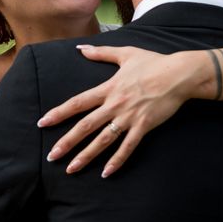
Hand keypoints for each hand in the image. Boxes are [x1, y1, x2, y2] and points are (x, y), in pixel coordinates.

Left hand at [37, 45, 200, 177]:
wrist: (179, 74)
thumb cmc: (154, 62)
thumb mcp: (126, 54)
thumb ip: (101, 53)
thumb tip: (81, 48)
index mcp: (109, 88)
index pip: (78, 103)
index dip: (59, 113)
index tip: (43, 123)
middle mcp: (115, 104)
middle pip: (86, 126)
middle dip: (67, 142)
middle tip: (51, 156)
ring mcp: (129, 117)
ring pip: (103, 140)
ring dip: (86, 155)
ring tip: (72, 168)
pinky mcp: (144, 126)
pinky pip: (128, 146)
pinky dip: (117, 160)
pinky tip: (106, 173)